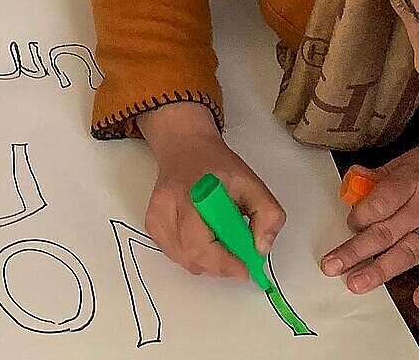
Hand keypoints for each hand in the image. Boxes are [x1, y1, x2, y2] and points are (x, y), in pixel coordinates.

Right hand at [137, 102, 286, 281]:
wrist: (186, 149)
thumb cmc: (217, 166)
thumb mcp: (252, 182)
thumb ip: (267, 214)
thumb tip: (260, 249)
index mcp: (190, 194)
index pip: (199, 242)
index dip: (223, 262)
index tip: (245, 269)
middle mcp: (165, 207)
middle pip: (191, 256)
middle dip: (219, 265)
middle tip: (238, 258)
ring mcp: (155, 218)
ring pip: (183, 260)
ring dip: (207, 262)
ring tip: (222, 243)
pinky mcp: (152, 226)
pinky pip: (175, 254)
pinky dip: (194, 255)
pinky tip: (204, 238)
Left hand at [319, 145, 418, 310]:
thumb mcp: (418, 158)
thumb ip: (386, 173)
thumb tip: (353, 179)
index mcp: (414, 181)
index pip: (379, 202)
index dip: (359, 216)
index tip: (349, 224)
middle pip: (386, 231)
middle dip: (355, 250)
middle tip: (331, 266)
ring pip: (408, 252)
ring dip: (381, 270)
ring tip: (357, 284)